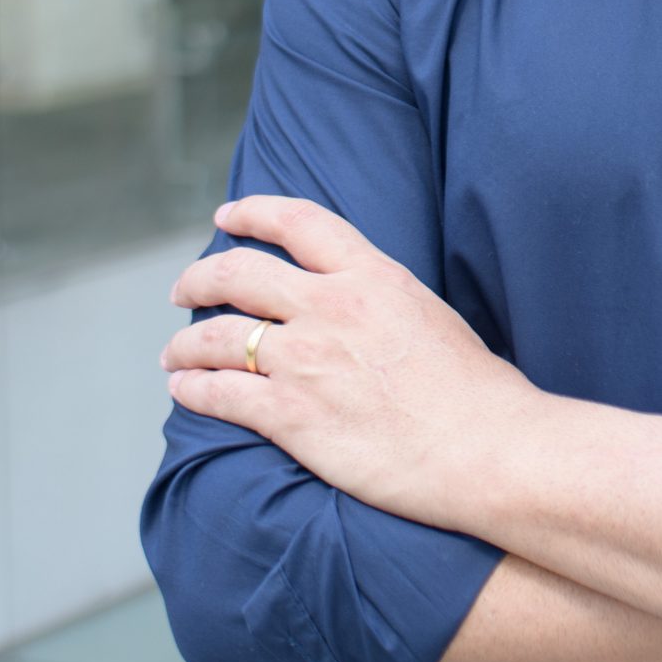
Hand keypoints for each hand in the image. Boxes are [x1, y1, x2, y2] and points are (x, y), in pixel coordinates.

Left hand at [163, 195, 538, 528]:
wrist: (489, 449)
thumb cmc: (477, 393)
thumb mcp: (430, 315)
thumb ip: (384, 301)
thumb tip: (361, 306)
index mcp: (371, 275)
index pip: (297, 222)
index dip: (252, 212)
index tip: (227, 217)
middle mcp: (331, 307)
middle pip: (239, 273)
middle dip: (198, 278)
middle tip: (182, 289)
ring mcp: (307, 361)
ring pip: (219, 335)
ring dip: (185, 343)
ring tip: (173, 353)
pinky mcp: (293, 416)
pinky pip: (221, 394)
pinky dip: (193, 389)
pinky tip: (183, 390)